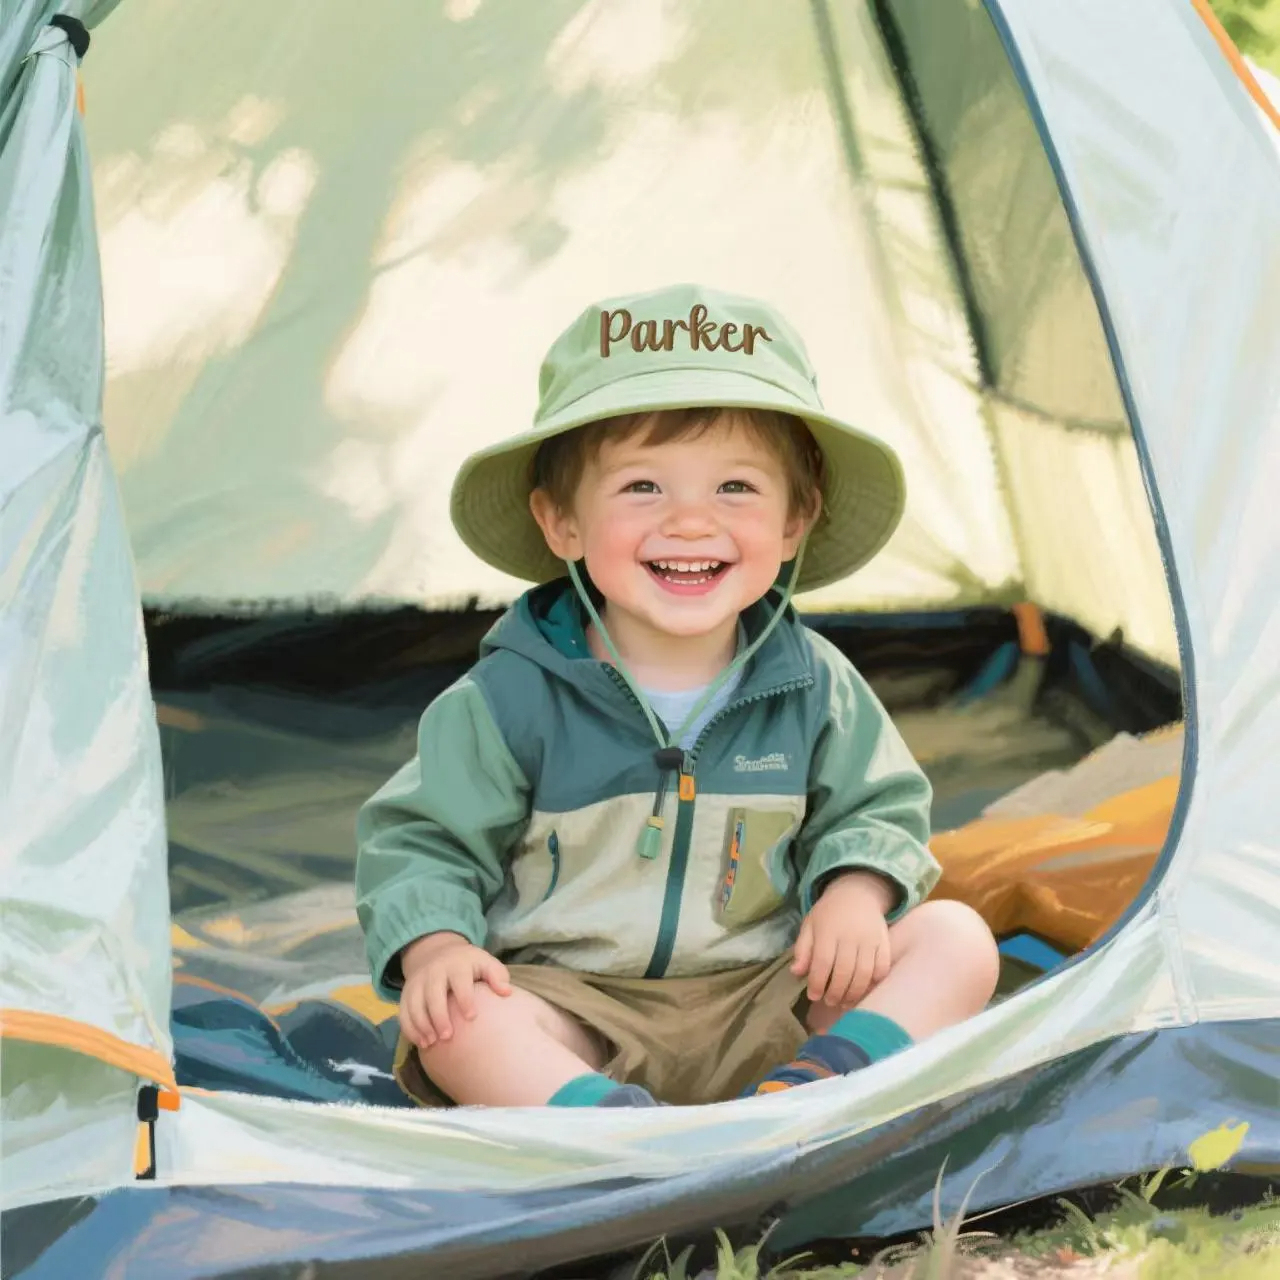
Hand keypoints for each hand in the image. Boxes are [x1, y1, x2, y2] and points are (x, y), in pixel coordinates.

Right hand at [398, 931, 511, 1048]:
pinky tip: (421, 1042)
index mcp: (457, 964)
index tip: (471, 1017)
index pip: (459, 981)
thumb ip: (497, 976)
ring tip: (431, 1043)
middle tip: (447, 1037)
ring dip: (421, 1024)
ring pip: (414, 1004)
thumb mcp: (485, 962)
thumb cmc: (468, 964)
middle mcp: (434, 971)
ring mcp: (417, 982)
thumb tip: (506, 992)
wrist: (437, 952)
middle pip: (433, 994)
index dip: (465, 998)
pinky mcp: (406, 993)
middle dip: (439, 1016)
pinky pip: (403, 1011)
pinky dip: (409, 1028)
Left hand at [793, 870, 894, 1007]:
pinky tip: (864, 990)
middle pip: (845, 971)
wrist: (858, 893)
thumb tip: (796, 972)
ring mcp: (870, 939)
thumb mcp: (810, 925)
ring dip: (854, 993)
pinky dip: (874, 982)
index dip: (817, 983)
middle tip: (830, 1003)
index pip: (823, 962)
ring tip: (845, 1003)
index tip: (813, 996)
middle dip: (836, 992)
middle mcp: (850, 935)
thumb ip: (803, 949)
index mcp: (828, 930)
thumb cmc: (830, 913)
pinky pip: (882, 967)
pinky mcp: (884, 942)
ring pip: (864, 973)